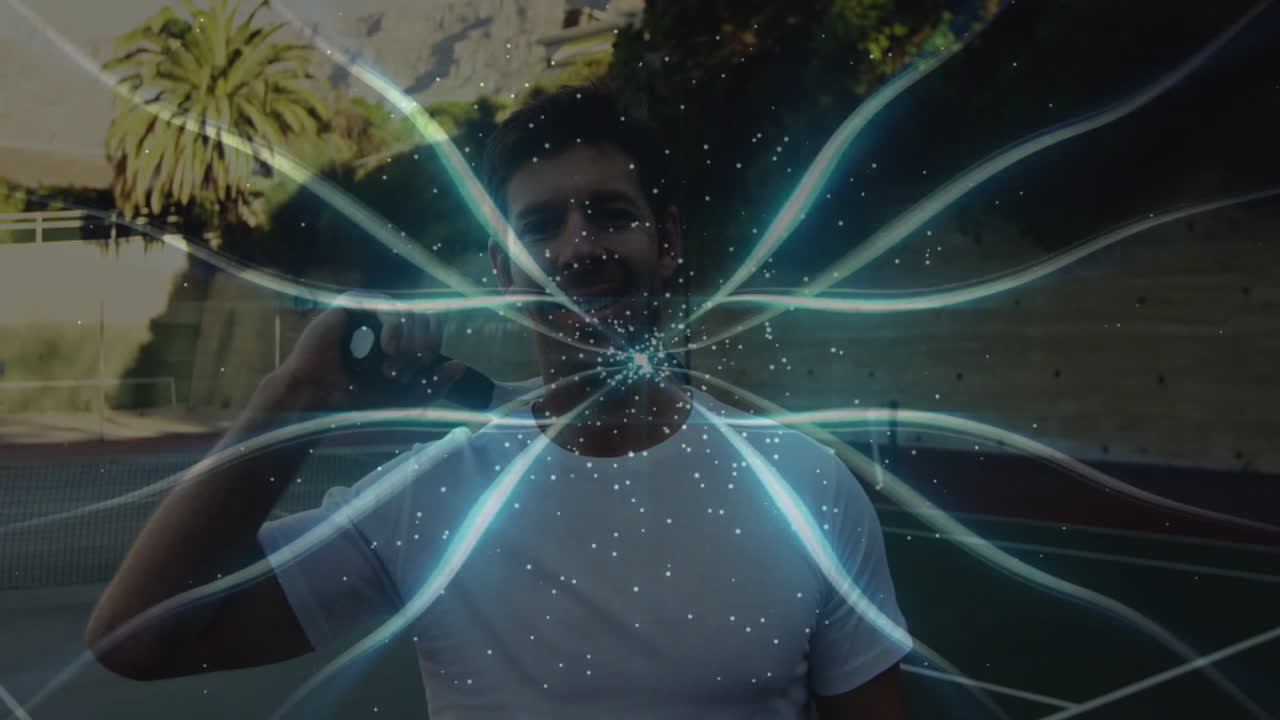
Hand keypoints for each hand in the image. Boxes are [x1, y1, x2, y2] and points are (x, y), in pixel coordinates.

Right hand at [273, 293, 466, 411]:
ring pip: (411, 313)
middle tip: (404, 372)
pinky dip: (396, 328)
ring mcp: (369, 311)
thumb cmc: (358, 399)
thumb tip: (461, 366)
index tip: (424, 367)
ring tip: (392, 367)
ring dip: (409, 343)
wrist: (319, 397)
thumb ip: (434, 384)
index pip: (432, 326)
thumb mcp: (406, 397)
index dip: (435, 344)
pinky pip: (389, 307)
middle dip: (422, 348)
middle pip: (426, 318)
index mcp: (400, 338)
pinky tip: (387, 349)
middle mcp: (386, 322)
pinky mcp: (353, 305)